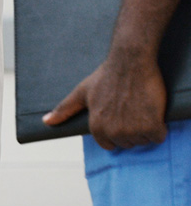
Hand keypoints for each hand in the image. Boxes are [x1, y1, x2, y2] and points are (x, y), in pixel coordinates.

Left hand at [43, 51, 167, 149]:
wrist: (130, 61)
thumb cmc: (106, 76)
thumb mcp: (82, 92)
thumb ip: (64, 109)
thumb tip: (45, 122)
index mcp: (96, 126)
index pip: (108, 144)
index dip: (115, 131)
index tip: (118, 115)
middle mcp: (113, 131)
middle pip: (127, 143)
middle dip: (131, 129)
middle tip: (130, 107)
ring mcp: (132, 129)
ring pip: (143, 141)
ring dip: (145, 127)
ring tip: (139, 106)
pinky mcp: (151, 125)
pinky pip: (158, 137)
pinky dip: (159, 127)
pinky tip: (152, 110)